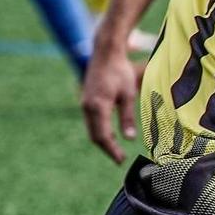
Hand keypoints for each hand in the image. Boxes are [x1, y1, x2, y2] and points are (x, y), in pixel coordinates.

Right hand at [80, 45, 141, 164]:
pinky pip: (91, 122)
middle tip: (120, 159)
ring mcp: (85, 104)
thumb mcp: (128, 94)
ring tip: (117, 150)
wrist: (106, 54)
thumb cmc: (120, 72)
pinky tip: (112, 135)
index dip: (112, 150)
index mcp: (98, 106)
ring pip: (92, 129)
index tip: (121, 160)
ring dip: (103, 141)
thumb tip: (130, 139)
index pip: (103, 136)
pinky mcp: (86, 101)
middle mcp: (87, 107)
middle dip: (107, 149)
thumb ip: (128, 117)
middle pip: (95, 136)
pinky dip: (100, 131)